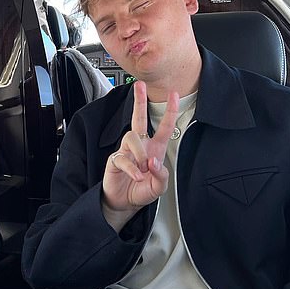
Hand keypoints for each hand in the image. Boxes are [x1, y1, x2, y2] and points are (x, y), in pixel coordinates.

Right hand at [102, 80, 177, 218]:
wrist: (124, 203)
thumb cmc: (142, 191)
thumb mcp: (159, 187)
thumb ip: (161, 175)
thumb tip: (153, 162)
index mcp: (154, 149)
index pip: (164, 127)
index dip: (170, 111)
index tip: (174, 95)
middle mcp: (140, 146)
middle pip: (138, 119)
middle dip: (139, 101)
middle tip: (140, 86)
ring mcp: (126, 151)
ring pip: (132, 137)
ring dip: (140, 153)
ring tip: (142, 169)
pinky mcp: (115, 160)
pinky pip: (123, 158)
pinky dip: (132, 169)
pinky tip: (137, 177)